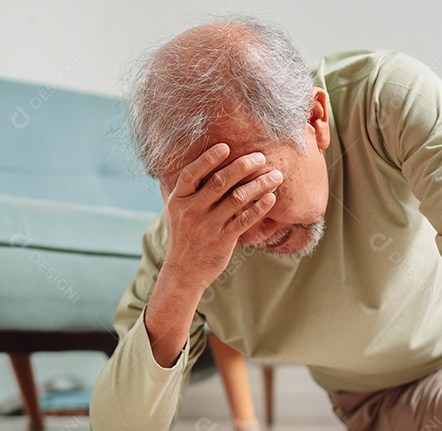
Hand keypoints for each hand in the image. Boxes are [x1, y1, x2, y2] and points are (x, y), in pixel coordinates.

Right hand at [158, 143, 282, 292]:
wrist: (183, 273)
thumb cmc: (182, 238)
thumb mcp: (172, 213)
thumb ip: (173, 190)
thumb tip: (165, 169)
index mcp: (179, 200)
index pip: (192, 173)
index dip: (208, 159)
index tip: (226, 147)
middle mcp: (192, 211)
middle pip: (219, 182)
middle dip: (243, 166)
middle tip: (261, 157)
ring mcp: (207, 226)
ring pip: (236, 199)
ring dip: (259, 185)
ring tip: (276, 176)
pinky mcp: (223, 240)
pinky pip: (244, 220)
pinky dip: (260, 208)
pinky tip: (272, 198)